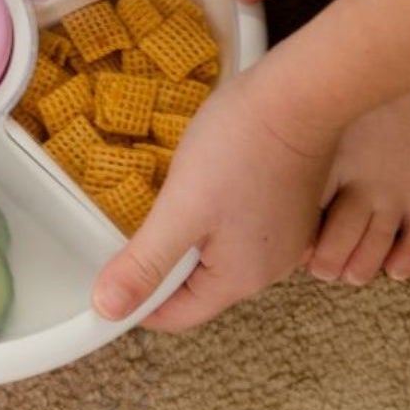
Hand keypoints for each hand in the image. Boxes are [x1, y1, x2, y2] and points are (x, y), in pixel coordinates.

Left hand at [91, 66, 337, 332]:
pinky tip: (205, 183)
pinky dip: (216, 216)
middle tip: (137, 222)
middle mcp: (270, 268)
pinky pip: (242, 228)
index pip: (178, 315)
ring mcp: (287, 237)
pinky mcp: (291, 207)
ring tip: (171, 198)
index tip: (112, 270)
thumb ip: (145, 263)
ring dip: (190, 236)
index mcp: (240, 279)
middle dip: (165, 263)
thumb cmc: (241, 147)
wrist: (301, 94)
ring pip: (220, 254)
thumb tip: (108, 309)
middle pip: (200, 286)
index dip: (139, 300)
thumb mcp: (181, 208)